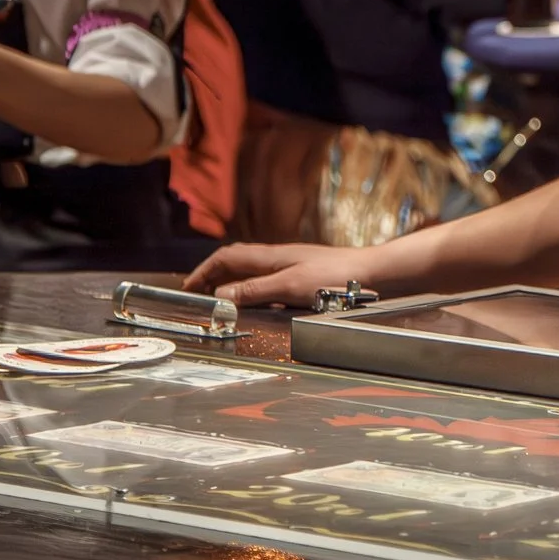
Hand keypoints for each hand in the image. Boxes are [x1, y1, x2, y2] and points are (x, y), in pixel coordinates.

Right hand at [185, 241, 379, 308]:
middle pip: (237, 261)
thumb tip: (220, 295)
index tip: (187, 287)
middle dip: (213, 275)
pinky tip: (257, 303)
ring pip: (252, 271)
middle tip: (197, 292)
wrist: (371, 274)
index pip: (227, 258)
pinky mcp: (303, 276)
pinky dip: (253, 290)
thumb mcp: (288, 287)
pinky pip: (268, 280)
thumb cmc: (333, 278)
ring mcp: (291, 265)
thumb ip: (254, 291)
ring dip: (232, 283)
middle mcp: (278, 258)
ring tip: (220, 299)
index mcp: (270, 256)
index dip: (203, 271)